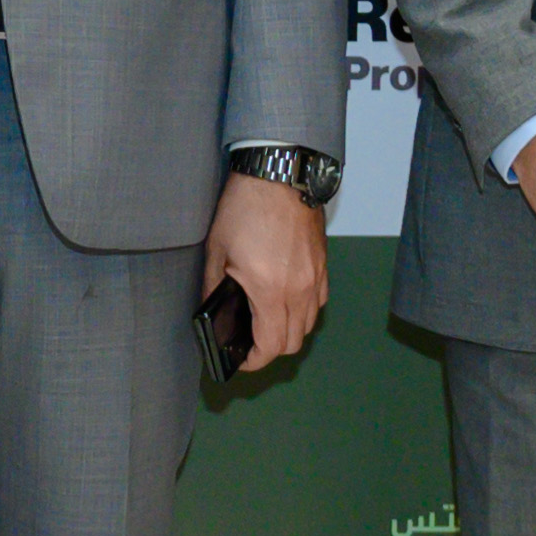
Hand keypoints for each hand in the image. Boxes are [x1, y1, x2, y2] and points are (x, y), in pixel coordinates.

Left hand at [202, 172, 327, 362]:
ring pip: (310, 324)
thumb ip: (213, 288)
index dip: (253, 361)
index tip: (241, 360)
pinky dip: (305, 310)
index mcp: (269, 289)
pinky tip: (286, 299)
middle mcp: (299, 289)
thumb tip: (212, 312)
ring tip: (267, 322)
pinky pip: (320, 302)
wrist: (278, 174)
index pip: (270, 346)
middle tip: (250, 343)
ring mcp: (315, 277)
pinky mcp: (323, 265)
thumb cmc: (247, 206)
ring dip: (290, 331)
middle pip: (294, 342)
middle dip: (270, 350)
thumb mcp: (217, 250)